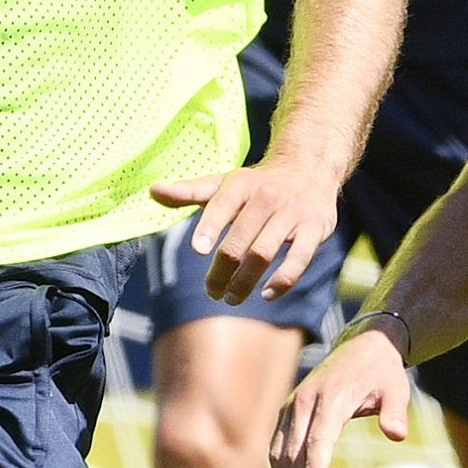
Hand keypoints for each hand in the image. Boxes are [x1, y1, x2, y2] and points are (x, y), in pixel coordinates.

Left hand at [151, 158, 338, 304]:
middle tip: (212, 292)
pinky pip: (299, 259)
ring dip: (246, 281)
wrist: (309, 168)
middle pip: (240, 240)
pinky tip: (267, 295)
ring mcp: (292, 214)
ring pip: (265, 253)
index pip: (222, 205)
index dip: (210, 227)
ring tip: (232, 298)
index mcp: (241, 185)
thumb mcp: (225, 183)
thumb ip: (190, 191)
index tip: (198, 250)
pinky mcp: (315, 229)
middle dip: (223, 271)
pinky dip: (283, 280)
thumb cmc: (258, 183)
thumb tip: (153, 191)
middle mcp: (267, 197)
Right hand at [270, 324, 412, 467]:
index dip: (315, 467)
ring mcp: (291, 408)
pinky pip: (277, 449)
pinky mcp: (286, 415)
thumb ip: (396, 411)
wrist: (362, 346)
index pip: (319, 438)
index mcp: (330, 397)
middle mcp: (303, 402)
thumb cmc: (382, 373)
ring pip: (280, 455)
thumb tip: (397, 434)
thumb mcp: (397, 388)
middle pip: (294, 453)